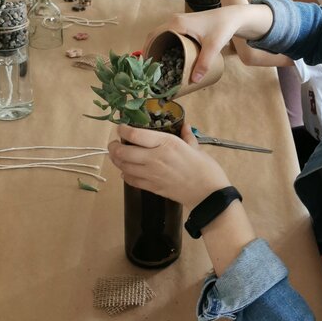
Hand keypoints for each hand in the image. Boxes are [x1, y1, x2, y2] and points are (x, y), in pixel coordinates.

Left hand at [109, 123, 228, 208]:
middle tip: (113, 143)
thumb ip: (187, 136)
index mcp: (166, 144)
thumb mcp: (196, 148)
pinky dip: (125, 175)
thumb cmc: (206, 168)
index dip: (123, 130)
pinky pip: (131, 180)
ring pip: (123, 166)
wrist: (208, 195)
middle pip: (123, 152)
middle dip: (113, 147)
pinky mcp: (152, 188)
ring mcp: (151, 174)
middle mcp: (154, 158)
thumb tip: (184, 125)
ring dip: (116, 160)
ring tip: (116, 156)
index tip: (120, 127)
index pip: (135, 135)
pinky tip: (126, 171)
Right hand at [144, 6, 253, 80]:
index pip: (154, 36)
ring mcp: (178, 21)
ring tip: (157, 64)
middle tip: (150, 68)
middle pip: (155, 36)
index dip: (147, 49)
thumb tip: (194, 81)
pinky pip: (169, 34)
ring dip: (158, 48)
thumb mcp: (213, 47)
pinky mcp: (183, 24)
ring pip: (162, 35)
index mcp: (177, 23)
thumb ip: (204, 64)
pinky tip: (167, 56)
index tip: (145, 64)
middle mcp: (174, 20)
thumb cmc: (222, 28)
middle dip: (152, 51)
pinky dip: (165, 44)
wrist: (231, 17)